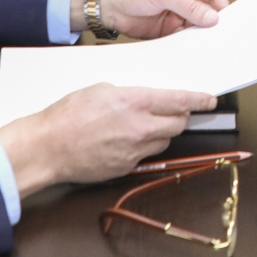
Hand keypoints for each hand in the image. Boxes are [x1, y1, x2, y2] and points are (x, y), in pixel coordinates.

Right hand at [0, 83, 218, 195]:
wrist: (47, 147)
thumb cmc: (67, 116)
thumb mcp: (101, 89)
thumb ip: (130, 93)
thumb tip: (145, 98)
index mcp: (134, 103)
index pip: (180, 101)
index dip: (199, 100)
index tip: (209, 99)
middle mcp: (140, 128)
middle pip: (178, 124)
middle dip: (180, 115)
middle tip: (174, 110)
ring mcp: (135, 151)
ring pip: (164, 141)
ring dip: (162, 132)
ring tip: (144, 124)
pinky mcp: (127, 167)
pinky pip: (146, 155)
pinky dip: (143, 146)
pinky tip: (127, 139)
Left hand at [68, 0, 229, 38]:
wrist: (109, 7)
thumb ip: (189, 5)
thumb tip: (212, 16)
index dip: (221, 6)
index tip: (226, 21)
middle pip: (208, 12)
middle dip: (214, 23)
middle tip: (221, 36)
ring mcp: (177, 15)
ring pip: (197, 27)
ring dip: (201, 36)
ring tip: (208, 46)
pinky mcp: (169, 31)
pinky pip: (184, 39)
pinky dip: (189, 45)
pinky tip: (192, 50)